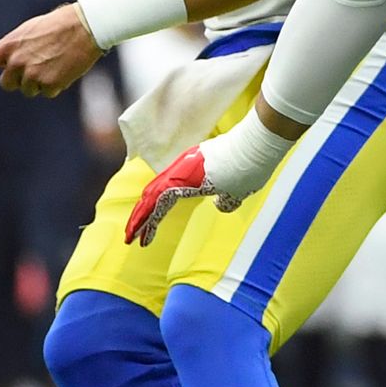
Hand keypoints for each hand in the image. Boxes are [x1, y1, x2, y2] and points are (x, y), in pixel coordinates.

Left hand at [0, 3, 102, 97]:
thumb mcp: (28, 31)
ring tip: (55, 62)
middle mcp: (16, 62)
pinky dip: (55, 85)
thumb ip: (13, 49)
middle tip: (36, 65)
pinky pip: (47, 92)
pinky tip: (64, 68)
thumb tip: (6, 66)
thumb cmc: (58, 25)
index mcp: (8, 46)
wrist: (85, 27)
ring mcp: (32, 75)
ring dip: (39, 81)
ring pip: (28, 89)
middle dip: (18, 79)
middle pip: (7, 83)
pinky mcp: (50, 85)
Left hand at [124, 143, 243, 246]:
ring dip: (141, 220)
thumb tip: (219, 205)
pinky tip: (144, 229)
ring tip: (131, 238)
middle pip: (154, 197)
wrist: (255, 148)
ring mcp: (181, 172)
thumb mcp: (238, 189)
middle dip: (142, 218)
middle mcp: (182, 170)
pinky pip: (160, 199)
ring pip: (153, 198)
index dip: (155, 213)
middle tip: (130, 237)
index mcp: (192, 174)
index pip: (166, 196)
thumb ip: (228, 198)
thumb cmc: (251, 166)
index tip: (148, 230)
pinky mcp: (183, 176)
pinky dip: (151, 215)